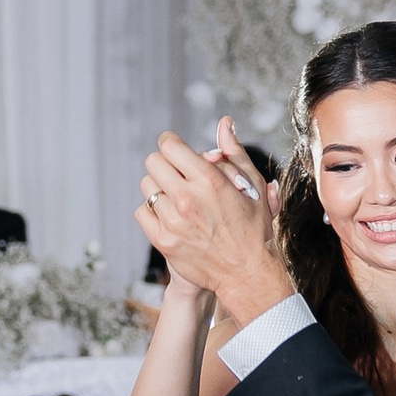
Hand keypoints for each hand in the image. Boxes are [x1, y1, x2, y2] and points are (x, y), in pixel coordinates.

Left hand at [138, 131, 294, 335]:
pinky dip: (152, 211)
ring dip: (160, 187)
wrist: (247, 273)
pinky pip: (142, 212)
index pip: (170, 146)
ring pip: (146, 186)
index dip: (171, 143)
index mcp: (210, 181)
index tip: (175, 148)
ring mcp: (172, 221)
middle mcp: (187, 199)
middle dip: (165, 163)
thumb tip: (224, 122)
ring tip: (177, 197)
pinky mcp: (163, 240)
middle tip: (177, 172)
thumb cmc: (253, 226)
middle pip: (153, 162)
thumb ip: (234, 151)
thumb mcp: (251, 185)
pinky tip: (170, 215)